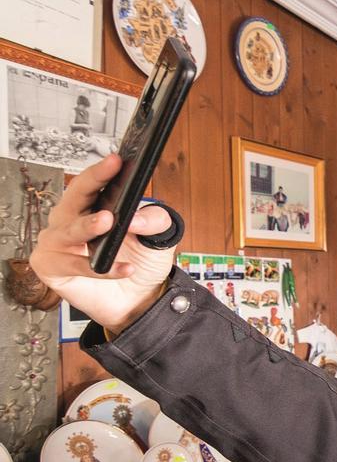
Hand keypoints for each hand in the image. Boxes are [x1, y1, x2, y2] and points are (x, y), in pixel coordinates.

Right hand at [30, 154, 175, 332]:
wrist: (139, 300)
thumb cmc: (141, 262)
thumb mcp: (159, 237)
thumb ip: (156, 221)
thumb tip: (135, 219)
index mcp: (91, 205)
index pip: (92, 182)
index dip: (102, 171)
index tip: (115, 160)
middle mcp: (70, 219)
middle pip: (73, 198)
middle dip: (89, 188)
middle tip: (108, 181)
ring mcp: (57, 243)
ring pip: (68, 231)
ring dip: (87, 226)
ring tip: (107, 222)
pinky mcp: (51, 267)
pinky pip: (72, 264)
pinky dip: (98, 268)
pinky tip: (123, 268)